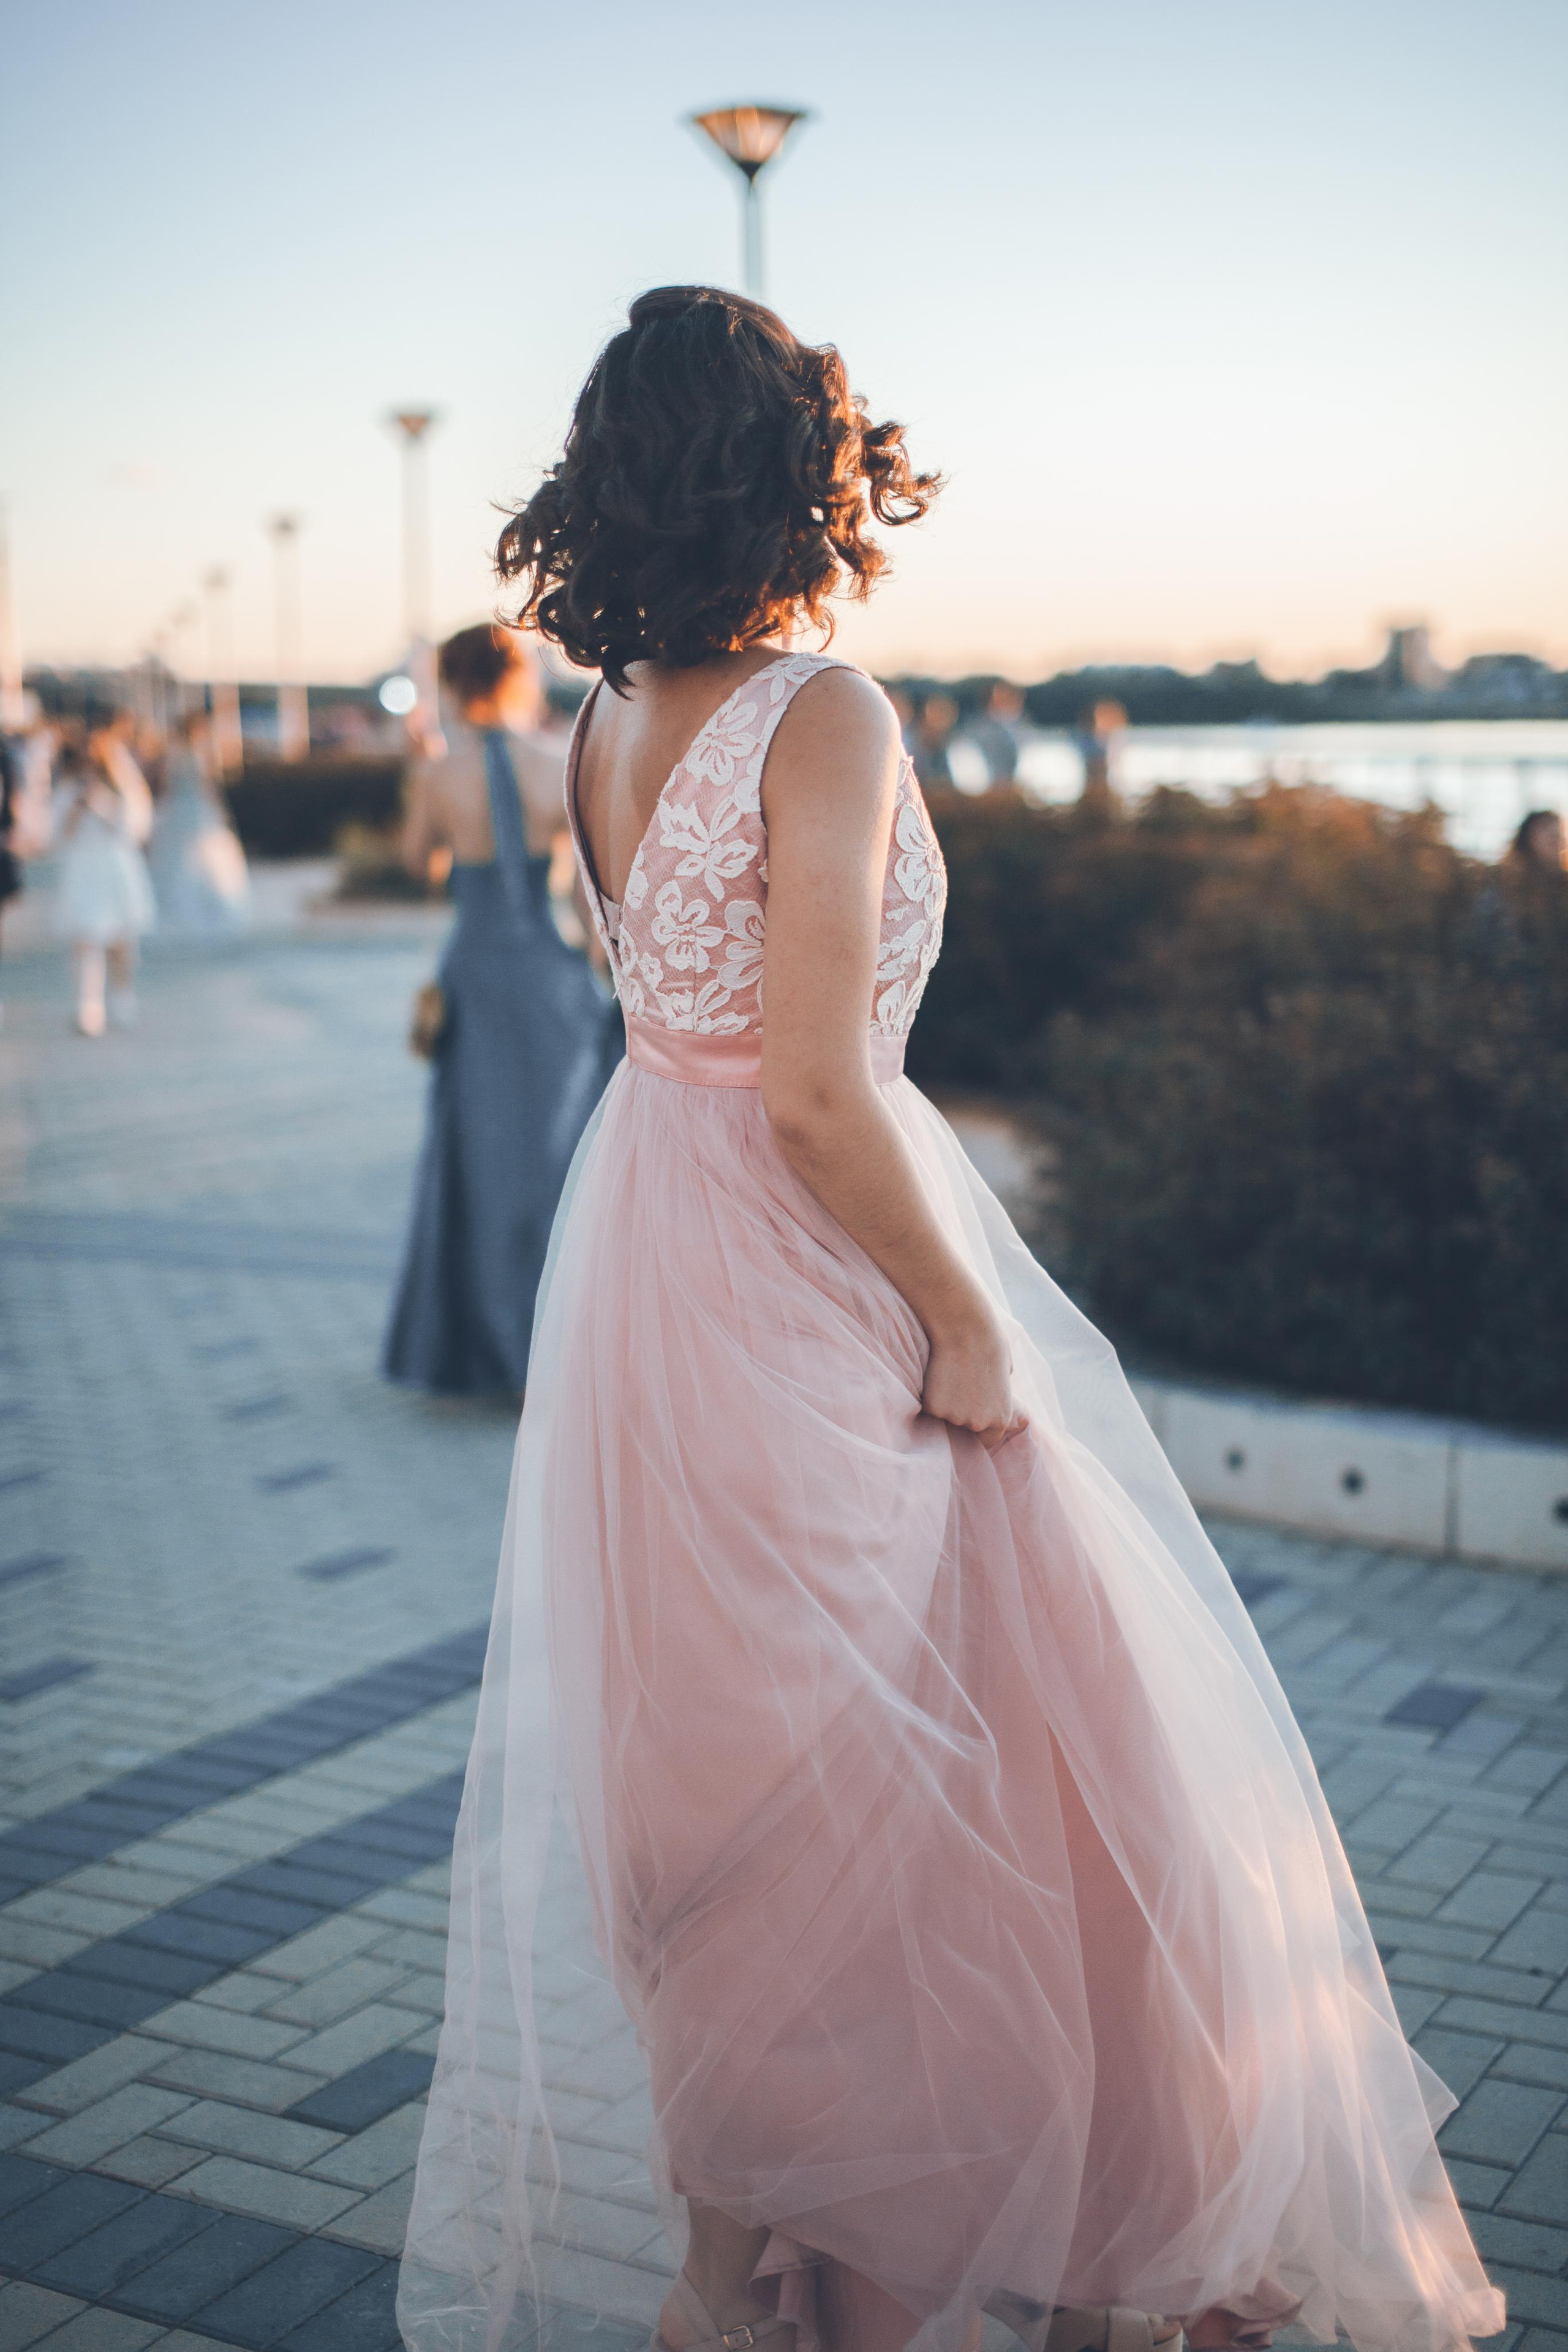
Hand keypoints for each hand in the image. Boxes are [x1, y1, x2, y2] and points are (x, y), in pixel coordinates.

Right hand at [921, 1308, 1028, 1452]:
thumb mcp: (1006, 1372)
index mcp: (1001, 1418)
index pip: (988, 1440)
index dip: (979, 1430)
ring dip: (944, 1403)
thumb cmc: (988, 1342)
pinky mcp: (933, 1407)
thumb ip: (999, 1393)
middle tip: (958, 1387)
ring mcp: (954, 1417)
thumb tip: (991, 1395)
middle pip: (964, 1429)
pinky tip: (935, 1375)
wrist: (964, 1328)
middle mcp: (978, 1423)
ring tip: (948, 1376)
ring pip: (945, 1416)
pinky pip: (929, 1406)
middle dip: (961, 1414)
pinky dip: (929, 1395)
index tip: (971, 1416)